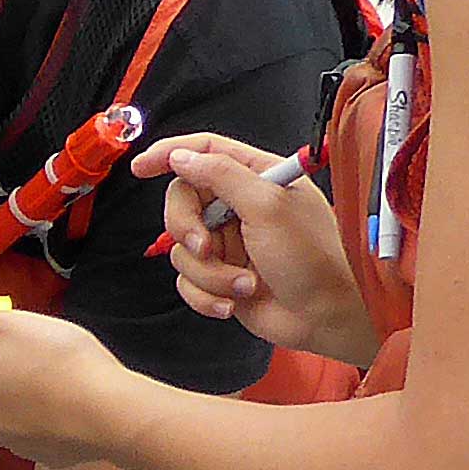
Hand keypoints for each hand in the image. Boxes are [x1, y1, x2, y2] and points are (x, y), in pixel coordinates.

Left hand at [0, 306, 140, 468]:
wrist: (113, 414)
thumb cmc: (57, 364)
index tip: (2, 332)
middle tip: (33, 345)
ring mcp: (17, 443)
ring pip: (9, 403)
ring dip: (25, 385)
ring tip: (57, 368)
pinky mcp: (49, 452)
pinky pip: (38, 422)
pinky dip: (49, 407)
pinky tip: (72, 394)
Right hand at [142, 134, 373, 365]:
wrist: (328, 318)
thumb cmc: (313, 259)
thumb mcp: (268, 206)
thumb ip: (221, 175)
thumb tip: (181, 156)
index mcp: (257, 178)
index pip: (205, 151)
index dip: (169, 154)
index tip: (141, 168)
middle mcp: (240, 207)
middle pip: (182, 202)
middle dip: (186, 229)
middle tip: (205, 247)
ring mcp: (230, 244)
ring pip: (182, 249)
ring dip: (208, 273)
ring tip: (242, 284)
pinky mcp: (222, 277)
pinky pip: (188, 281)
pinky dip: (206, 296)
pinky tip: (233, 303)